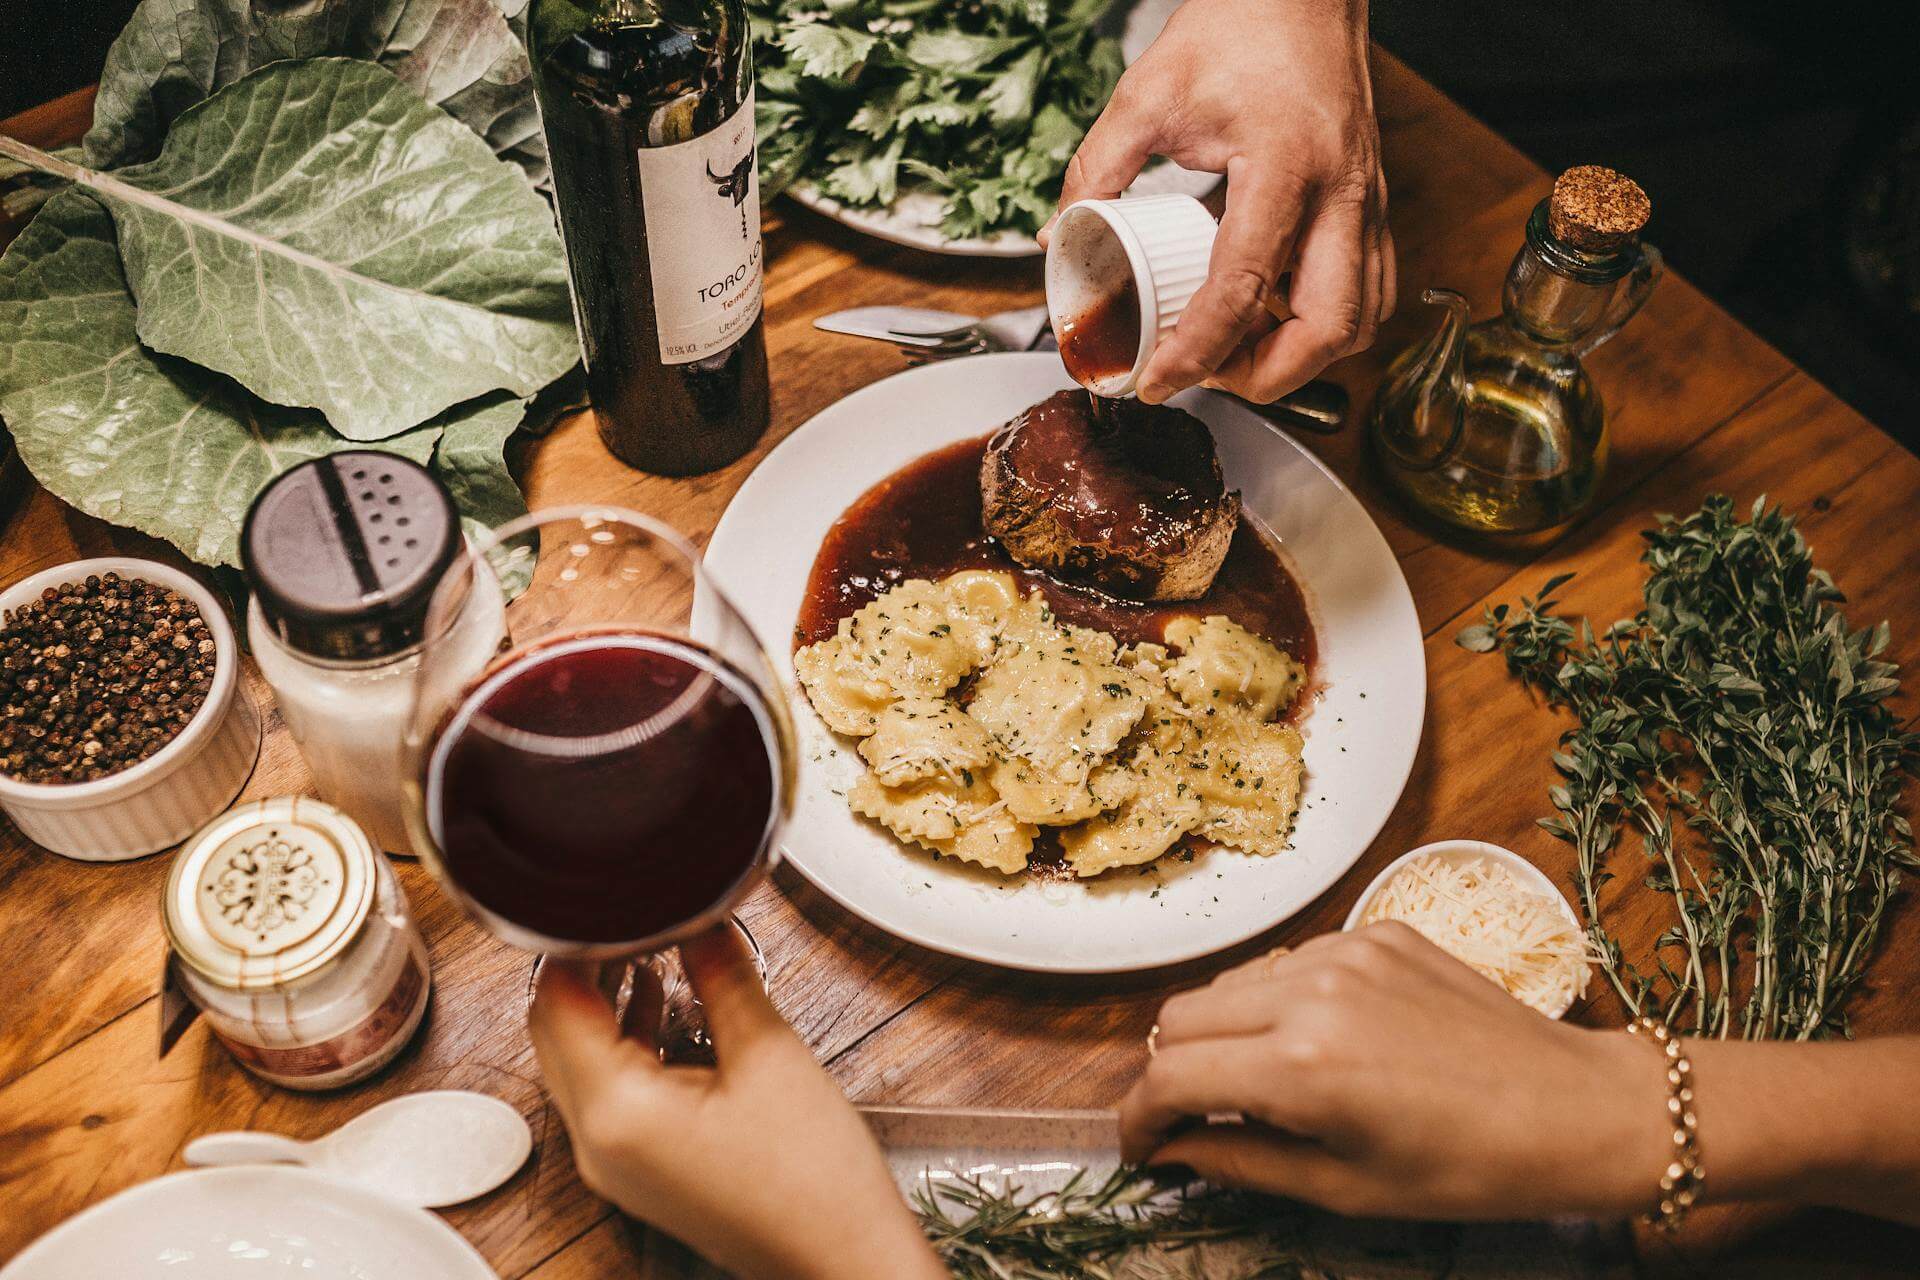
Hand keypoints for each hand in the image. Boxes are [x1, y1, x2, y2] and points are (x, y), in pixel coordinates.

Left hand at [529, 928, 944, 1279]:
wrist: (841, 1258)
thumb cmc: (813, 1176)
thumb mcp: (769, 1052)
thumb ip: (721, 974)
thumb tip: (699, 914)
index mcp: (616, 1111)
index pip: (556, 1001)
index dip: (580, 941)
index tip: (616, 900)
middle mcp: (596, 1142)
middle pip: (554, 1031)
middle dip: (587, 968)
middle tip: (634, 917)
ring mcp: (613, 1163)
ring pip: (577, 1061)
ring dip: (605, 1004)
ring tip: (650, 949)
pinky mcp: (639, 1170)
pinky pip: (607, 1092)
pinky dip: (625, 1044)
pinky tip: (666, 1006)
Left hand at [1045, 0, 1393, 403]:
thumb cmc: (1241, 25)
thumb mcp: (1149, 93)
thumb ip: (1097, 168)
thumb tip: (1057, 236)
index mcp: (1284, 166)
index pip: (1242, 289)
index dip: (1197, 351)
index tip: (1158, 380)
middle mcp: (1340, 192)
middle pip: (1330, 328)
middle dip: (1269, 376)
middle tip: (1211, 376)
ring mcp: (1365, 201)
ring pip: (1362, 320)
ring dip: (1304, 355)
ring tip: (1240, 350)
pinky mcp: (1371, 204)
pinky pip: (1370, 290)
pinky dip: (1326, 322)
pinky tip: (1275, 313)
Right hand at [1120, 923, 1672, 1218]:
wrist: (1575, 1109)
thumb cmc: (1468, 1169)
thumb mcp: (1344, 1188)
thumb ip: (1239, 1162)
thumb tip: (1173, 1153)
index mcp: (1302, 1067)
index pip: (1171, 1077)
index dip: (1140, 1120)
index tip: (1142, 1150)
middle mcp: (1311, 992)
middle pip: (1181, 1017)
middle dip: (1173, 1073)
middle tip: (1196, 1120)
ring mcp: (1344, 951)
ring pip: (1230, 984)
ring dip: (1223, 1034)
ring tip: (1262, 1083)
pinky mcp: (1375, 930)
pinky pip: (1288, 962)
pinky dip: (1278, 1003)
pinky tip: (1320, 1042)